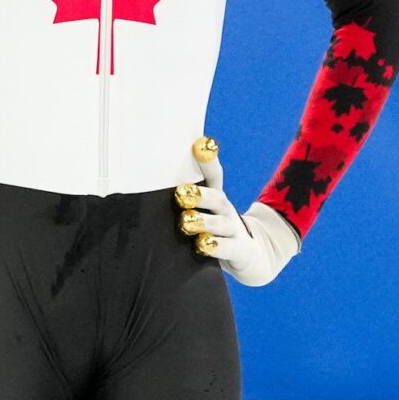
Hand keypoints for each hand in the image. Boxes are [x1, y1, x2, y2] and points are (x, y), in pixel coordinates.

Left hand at [176, 136, 299, 286]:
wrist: (250, 255)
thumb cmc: (214, 232)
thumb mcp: (202, 214)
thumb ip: (185, 198)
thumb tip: (148, 178)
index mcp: (216, 198)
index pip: (214, 175)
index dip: (208, 160)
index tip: (200, 144)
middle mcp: (225, 211)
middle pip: (217, 199)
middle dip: (201, 195)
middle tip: (181, 194)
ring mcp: (234, 231)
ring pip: (220, 225)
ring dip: (204, 222)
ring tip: (187, 222)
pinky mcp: (239, 252)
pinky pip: (229, 249)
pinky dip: (217, 248)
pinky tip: (204, 245)